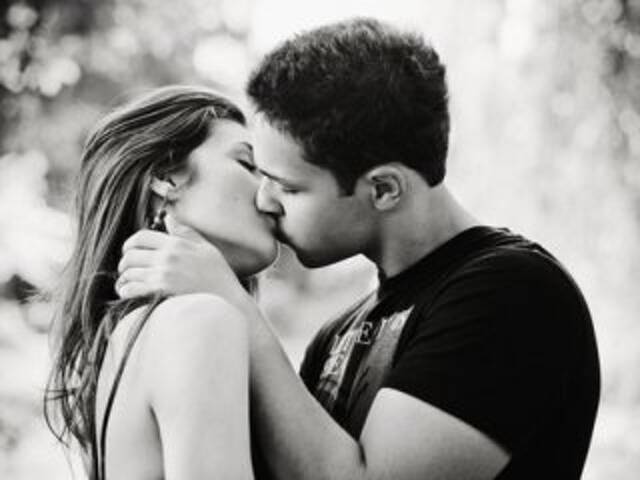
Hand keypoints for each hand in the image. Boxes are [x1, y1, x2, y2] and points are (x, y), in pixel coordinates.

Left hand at [116, 215, 249, 307]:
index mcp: (177, 243)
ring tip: (125, 284)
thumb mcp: (206, 248)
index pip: (141, 237)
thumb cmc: (219, 275)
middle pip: (131, 255)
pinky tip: (128, 293)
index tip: (129, 251)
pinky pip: (132, 288)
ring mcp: (164, 274)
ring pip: (129, 272)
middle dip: (124, 263)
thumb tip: (170, 218)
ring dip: (123, 279)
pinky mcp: (161, 291)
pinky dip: (126, 291)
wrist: (227, 300)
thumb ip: (186, 232)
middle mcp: (168, 256)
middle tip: (126, 270)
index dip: (129, 244)